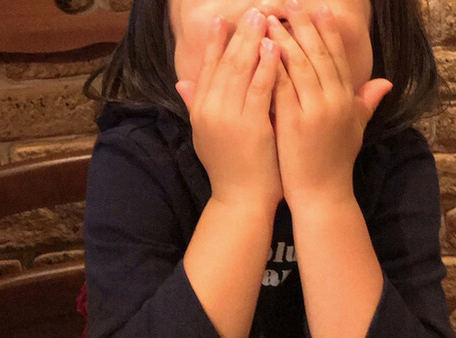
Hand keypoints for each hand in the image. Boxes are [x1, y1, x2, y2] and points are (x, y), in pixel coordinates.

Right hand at [176, 10, 282, 210]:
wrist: (240, 202)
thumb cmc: (229, 171)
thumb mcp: (206, 137)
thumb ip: (196, 106)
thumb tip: (180, 82)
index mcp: (200, 112)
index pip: (207, 69)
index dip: (216, 44)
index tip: (223, 21)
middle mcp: (210, 111)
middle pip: (224, 64)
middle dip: (239, 35)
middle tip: (253, 11)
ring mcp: (229, 118)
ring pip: (240, 71)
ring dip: (253, 42)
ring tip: (264, 18)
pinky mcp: (250, 127)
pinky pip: (259, 89)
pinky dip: (266, 67)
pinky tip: (275, 48)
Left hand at [267, 3, 391, 208]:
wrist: (323, 196)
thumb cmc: (336, 166)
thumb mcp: (356, 132)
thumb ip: (366, 103)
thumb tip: (385, 82)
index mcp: (348, 100)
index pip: (337, 58)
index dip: (328, 32)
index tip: (318, 10)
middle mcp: (334, 101)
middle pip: (318, 53)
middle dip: (304, 26)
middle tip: (291, 3)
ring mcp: (314, 110)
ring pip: (299, 64)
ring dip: (284, 38)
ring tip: (270, 19)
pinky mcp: (294, 122)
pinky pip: (281, 86)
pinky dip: (272, 65)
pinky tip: (262, 49)